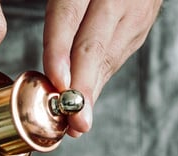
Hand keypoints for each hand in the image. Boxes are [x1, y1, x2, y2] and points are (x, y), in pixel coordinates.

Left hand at [43, 0, 162, 134]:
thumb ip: (57, 9)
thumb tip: (34, 50)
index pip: (69, 14)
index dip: (60, 50)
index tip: (56, 82)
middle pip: (95, 44)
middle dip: (82, 85)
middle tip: (74, 120)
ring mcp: (137, 6)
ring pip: (111, 54)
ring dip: (92, 89)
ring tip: (78, 123)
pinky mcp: (143, 20)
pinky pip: (119, 53)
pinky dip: (101, 77)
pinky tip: (88, 97)